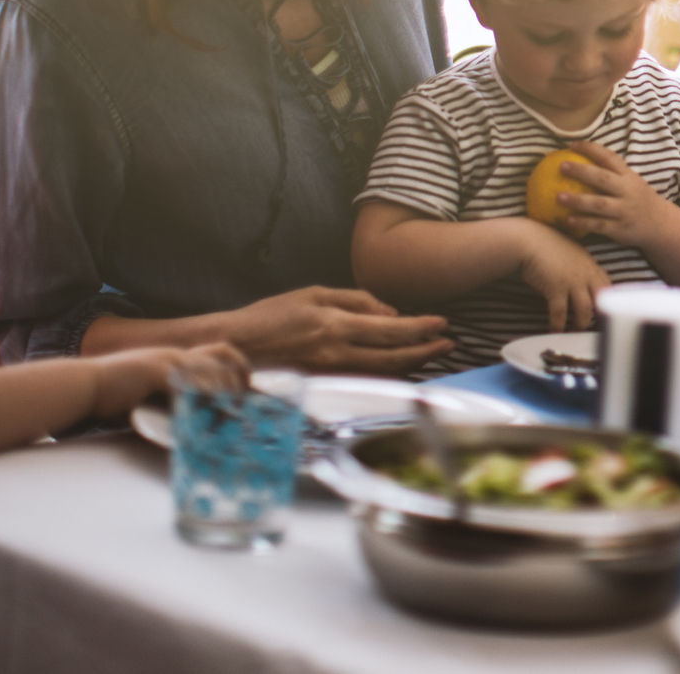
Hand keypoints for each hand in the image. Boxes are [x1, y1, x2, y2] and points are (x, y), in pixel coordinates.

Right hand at [89, 343, 247, 418]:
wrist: (83, 387)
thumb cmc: (110, 395)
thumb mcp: (147, 392)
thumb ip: (170, 399)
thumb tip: (190, 419)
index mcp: (174, 357)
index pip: (218, 351)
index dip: (237, 366)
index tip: (247, 387)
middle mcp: (175, 354)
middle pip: (223, 352)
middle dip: (241, 374)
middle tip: (247, 398)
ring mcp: (166, 361)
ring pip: (212, 368)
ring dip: (226, 390)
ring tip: (233, 411)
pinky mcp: (156, 372)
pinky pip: (190, 380)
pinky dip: (205, 395)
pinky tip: (211, 410)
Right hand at [223, 286, 451, 375]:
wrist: (232, 347)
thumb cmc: (269, 316)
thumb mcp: (312, 294)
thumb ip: (354, 300)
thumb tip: (389, 312)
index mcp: (335, 325)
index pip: (391, 329)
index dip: (421, 328)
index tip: (442, 324)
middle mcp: (336, 353)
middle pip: (394, 356)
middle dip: (426, 350)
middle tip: (447, 343)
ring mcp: (329, 373)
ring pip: (382, 372)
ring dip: (410, 364)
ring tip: (430, 354)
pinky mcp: (322, 386)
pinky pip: (363, 381)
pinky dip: (386, 375)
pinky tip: (398, 368)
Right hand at [517, 226, 613, 331]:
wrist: (529, 241)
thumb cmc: (548, 247)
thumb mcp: (573, 254)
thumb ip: (583, 269)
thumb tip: (587, 286)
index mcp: (592, 266)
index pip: (609, 288)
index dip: (609, 303)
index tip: (608, 315)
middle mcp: (586, 274)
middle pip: (601, 301)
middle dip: (600, 318)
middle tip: (596, 330)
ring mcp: (572, 282)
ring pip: (585, 312)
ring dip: (580, 326)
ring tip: (575, 334)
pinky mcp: (556, 288)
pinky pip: (560, 313)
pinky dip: (558, 325)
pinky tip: (555, 331)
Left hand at [555, 141, 674, 248]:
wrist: (660, 224)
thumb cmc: (637, 198)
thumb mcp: (630, 181)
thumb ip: (610, 173)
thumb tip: (578, 161)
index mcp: (628, 176)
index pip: (610, 158)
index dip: (591, 149)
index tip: (572, 145)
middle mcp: (627, 191)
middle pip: (603, 179)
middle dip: (581, 171)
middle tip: (561, 166)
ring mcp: (624, 211)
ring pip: (599, 204)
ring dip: (578, 200)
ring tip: (558, 197)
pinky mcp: (620, 229)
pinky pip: (599, 225)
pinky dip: (583, 222)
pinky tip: (568, 220)